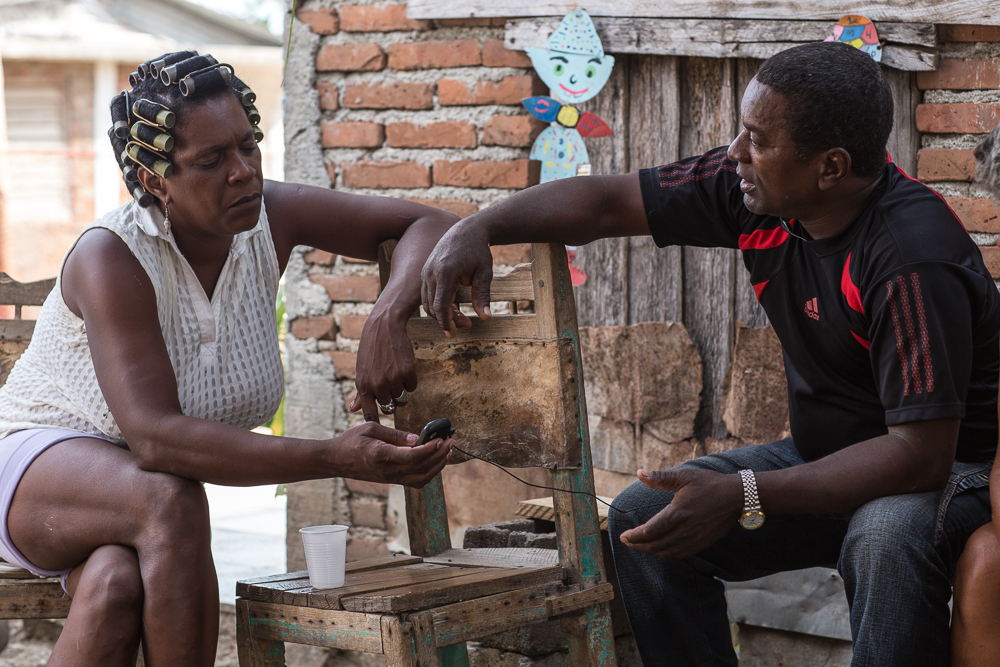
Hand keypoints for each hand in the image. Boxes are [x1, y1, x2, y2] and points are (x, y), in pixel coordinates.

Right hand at [334, 421, 451, 487]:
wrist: (335, 460)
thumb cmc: (351, 441)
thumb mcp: (371, 428)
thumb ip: (395, 434)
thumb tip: (417, 438)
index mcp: (381, 455)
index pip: (412, 457)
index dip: (430, 449)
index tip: (440, 439)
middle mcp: (388, 470)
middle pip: (421, 468)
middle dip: (439, 455)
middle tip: (450, 441)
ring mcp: (390, 478)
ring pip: (421, 478)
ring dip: (437, 466)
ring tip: (447, 451)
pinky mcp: (392, 480)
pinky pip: (415, 481)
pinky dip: (429, 473)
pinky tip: (435, 461)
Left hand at [351, 306, 417, 421]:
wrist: (384, 326)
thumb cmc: (371, 347)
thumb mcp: (361, 369)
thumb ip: (361, 392)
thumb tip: (354, 409)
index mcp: (363, 385)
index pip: (370, 413)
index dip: (376, 421)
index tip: (380, 433)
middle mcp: (378, 385)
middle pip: (390, 407)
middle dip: (391, 399)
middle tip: (391, 384)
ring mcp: (393, 379)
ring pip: (402, 398)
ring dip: (401, 390)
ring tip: (395, 372)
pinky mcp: (408, 372)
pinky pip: (412, 387)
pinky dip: (410, 380)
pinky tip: (403, 366)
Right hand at [421, 221, 493, 335]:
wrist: (467, 230)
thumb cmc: (478, 251)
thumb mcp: (485, 273)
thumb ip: (483, 296)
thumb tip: (486, 318)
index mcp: (446, 272)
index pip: (441, 305)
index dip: (445, 322)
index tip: (452, 334)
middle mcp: (431, 272)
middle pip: (433, 306)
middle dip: (447, 320)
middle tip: (466, 324)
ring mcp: (425, 271)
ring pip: (427, 302)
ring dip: (441, 313)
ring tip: (461, 316)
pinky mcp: (425, 272)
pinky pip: (426, 294)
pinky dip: (437, 304)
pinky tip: (453, 305)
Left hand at [619, 469, 743, 558]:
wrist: (738, 497)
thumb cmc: (710, 483)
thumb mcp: (684, 476)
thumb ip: (660, 478)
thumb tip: (639, 472)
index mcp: (678, 513)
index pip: (649, 531)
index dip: (634, 536)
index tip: (623, 536)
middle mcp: (685, 530)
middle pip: (655, 545)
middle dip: (638, 545)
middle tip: (627, 541)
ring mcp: (694, 539)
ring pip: (667, 552)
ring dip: (651, 550)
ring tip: (641, 544)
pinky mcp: (703, 543)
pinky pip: (681, 554)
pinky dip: (667, 553)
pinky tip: (662, 547)